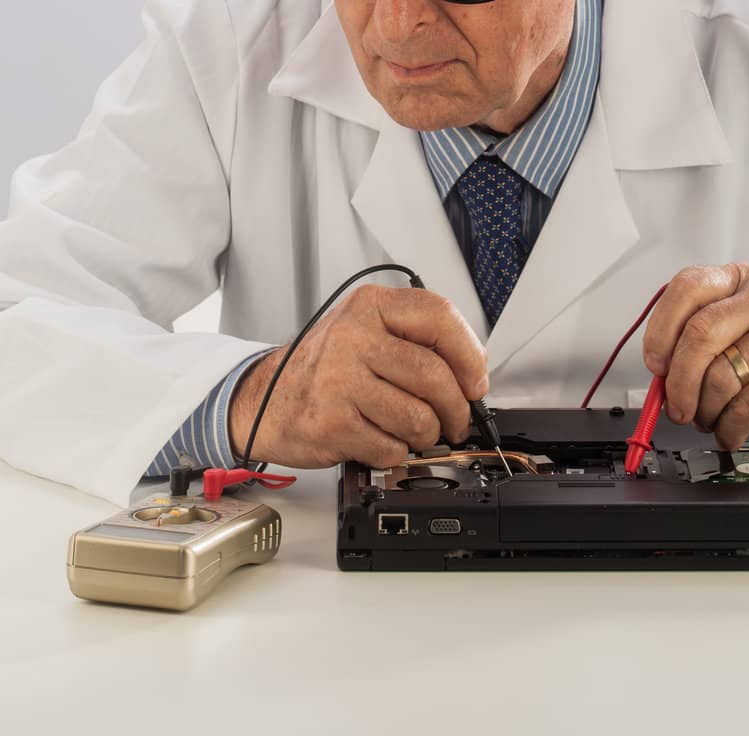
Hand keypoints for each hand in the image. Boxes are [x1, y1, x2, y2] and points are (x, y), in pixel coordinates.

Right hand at [227, 285, 488, 469]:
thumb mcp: (364, 328)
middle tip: (457, 420)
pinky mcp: (332, 423)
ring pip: (418, 417)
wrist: (262, 398)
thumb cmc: (323, 366)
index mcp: (370, 306)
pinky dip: (396, 452)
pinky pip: (391, 447)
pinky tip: (382, 440)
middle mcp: (354, 336)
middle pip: (434, 375)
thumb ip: (412, 338)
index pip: (439, 316)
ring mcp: (340, 380)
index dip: (469, 353)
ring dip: (427, 434)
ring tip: (416, 431)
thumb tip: (472, 371)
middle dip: (456, 407)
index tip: (476, 380)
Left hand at [642, 263, 748, 448]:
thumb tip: (660, 373)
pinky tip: (731, 432)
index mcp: (744, 279)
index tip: (655, 363)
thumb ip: (706, 339)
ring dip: (704, 410)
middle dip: (678, 381)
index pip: (686, 287)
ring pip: (720, 375)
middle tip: (675, 407)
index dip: (661, 329)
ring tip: (710, 419)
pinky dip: (729, 428)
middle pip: (699, 334)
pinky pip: (746, 405)